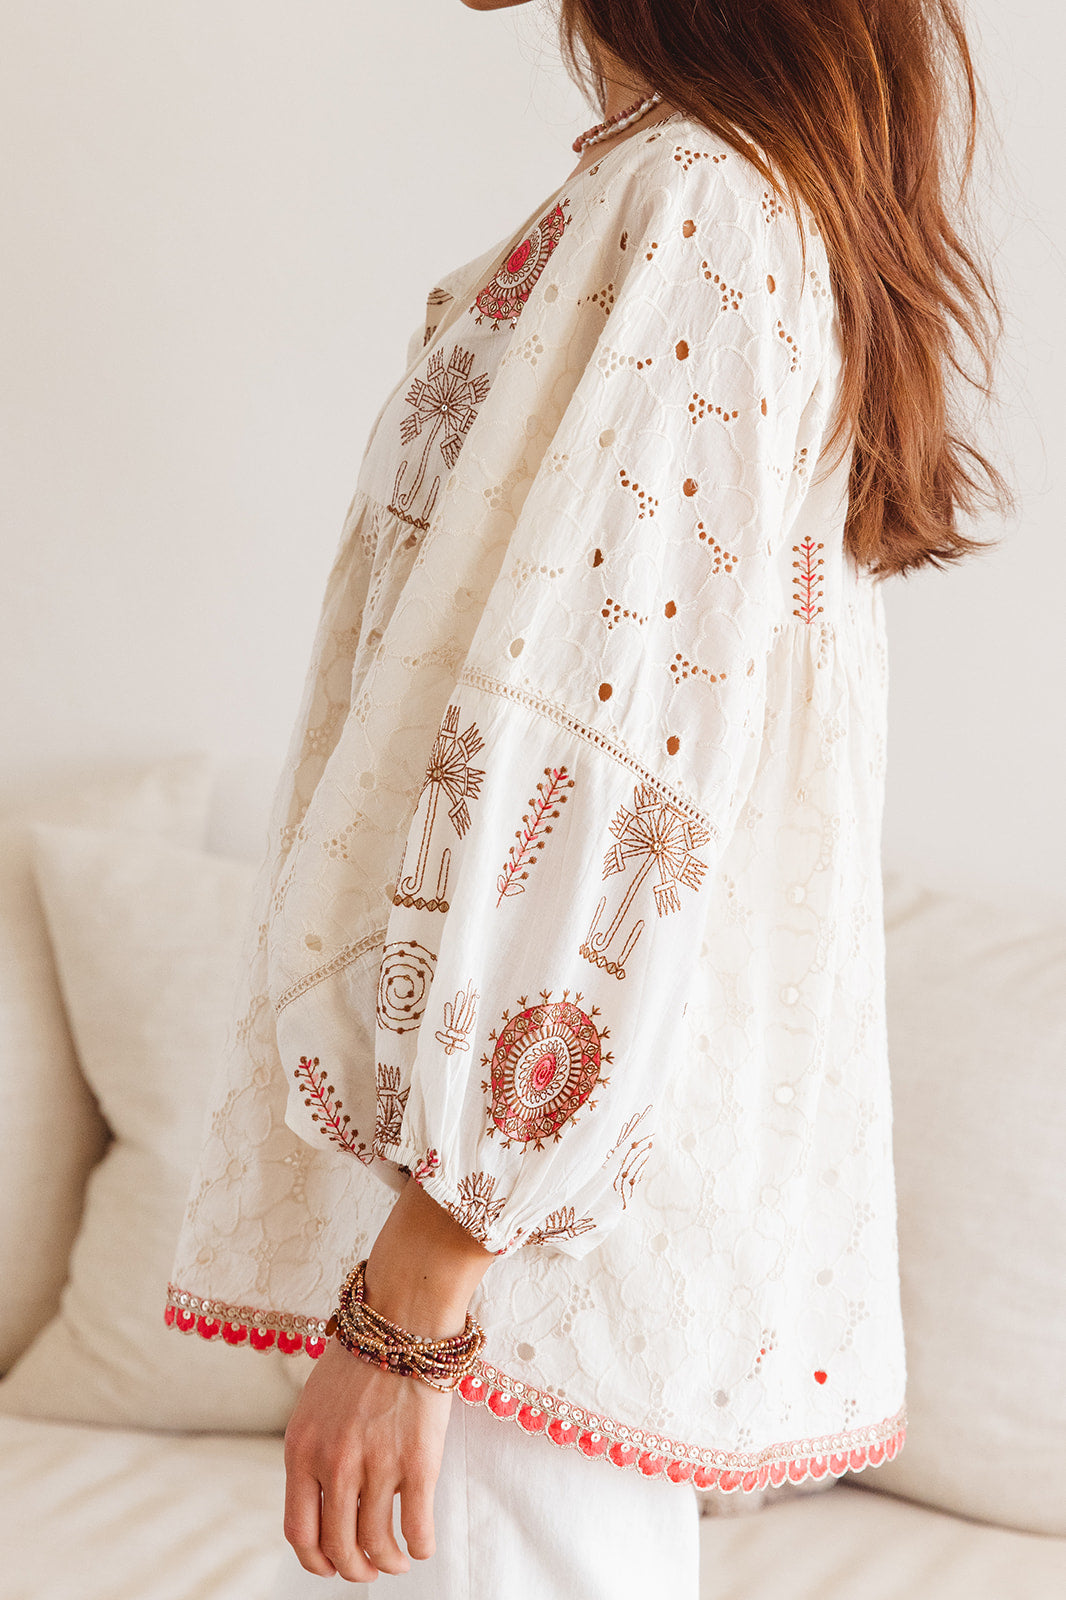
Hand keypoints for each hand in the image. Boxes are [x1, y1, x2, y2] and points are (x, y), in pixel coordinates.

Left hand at [282, 1335, 451, 1580]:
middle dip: (354, 1570)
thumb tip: (328, 1506)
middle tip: (369, 1570)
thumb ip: (315, 1455)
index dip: (316, 1561)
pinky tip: (422, 1544)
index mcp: (300, 1451)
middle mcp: (333, 1464)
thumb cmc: (360, 1359)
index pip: (299, 1532)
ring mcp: (376, 1465)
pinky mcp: (418, 1462)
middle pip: (338, 1548)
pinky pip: (417, 1528)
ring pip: (377, 1545)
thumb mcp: (315, 1408)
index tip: (330, 1566)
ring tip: (398, 1561)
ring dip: (389, 1564)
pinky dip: (420, 1547)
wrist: (400, 1320)